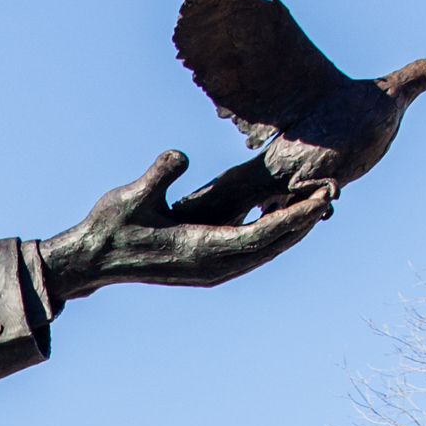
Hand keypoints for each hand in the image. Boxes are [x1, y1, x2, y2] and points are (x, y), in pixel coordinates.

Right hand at [39, 150, 329, 298]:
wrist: (93, 260)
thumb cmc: (110, 227)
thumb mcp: (131, 195)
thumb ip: (159, 174)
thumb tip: (181, 155)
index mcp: (200, 249)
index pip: (261, 234)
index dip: (294, 216)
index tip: (322, 198)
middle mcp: (212, 266)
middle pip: (272, 245)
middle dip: (303, 220)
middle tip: (333, 192)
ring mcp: (210, 270)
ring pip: (264, 251)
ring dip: (291, 229)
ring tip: (318, 204)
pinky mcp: (206, 266)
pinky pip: (250, 250)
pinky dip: (272, 234)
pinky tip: (284, 216)